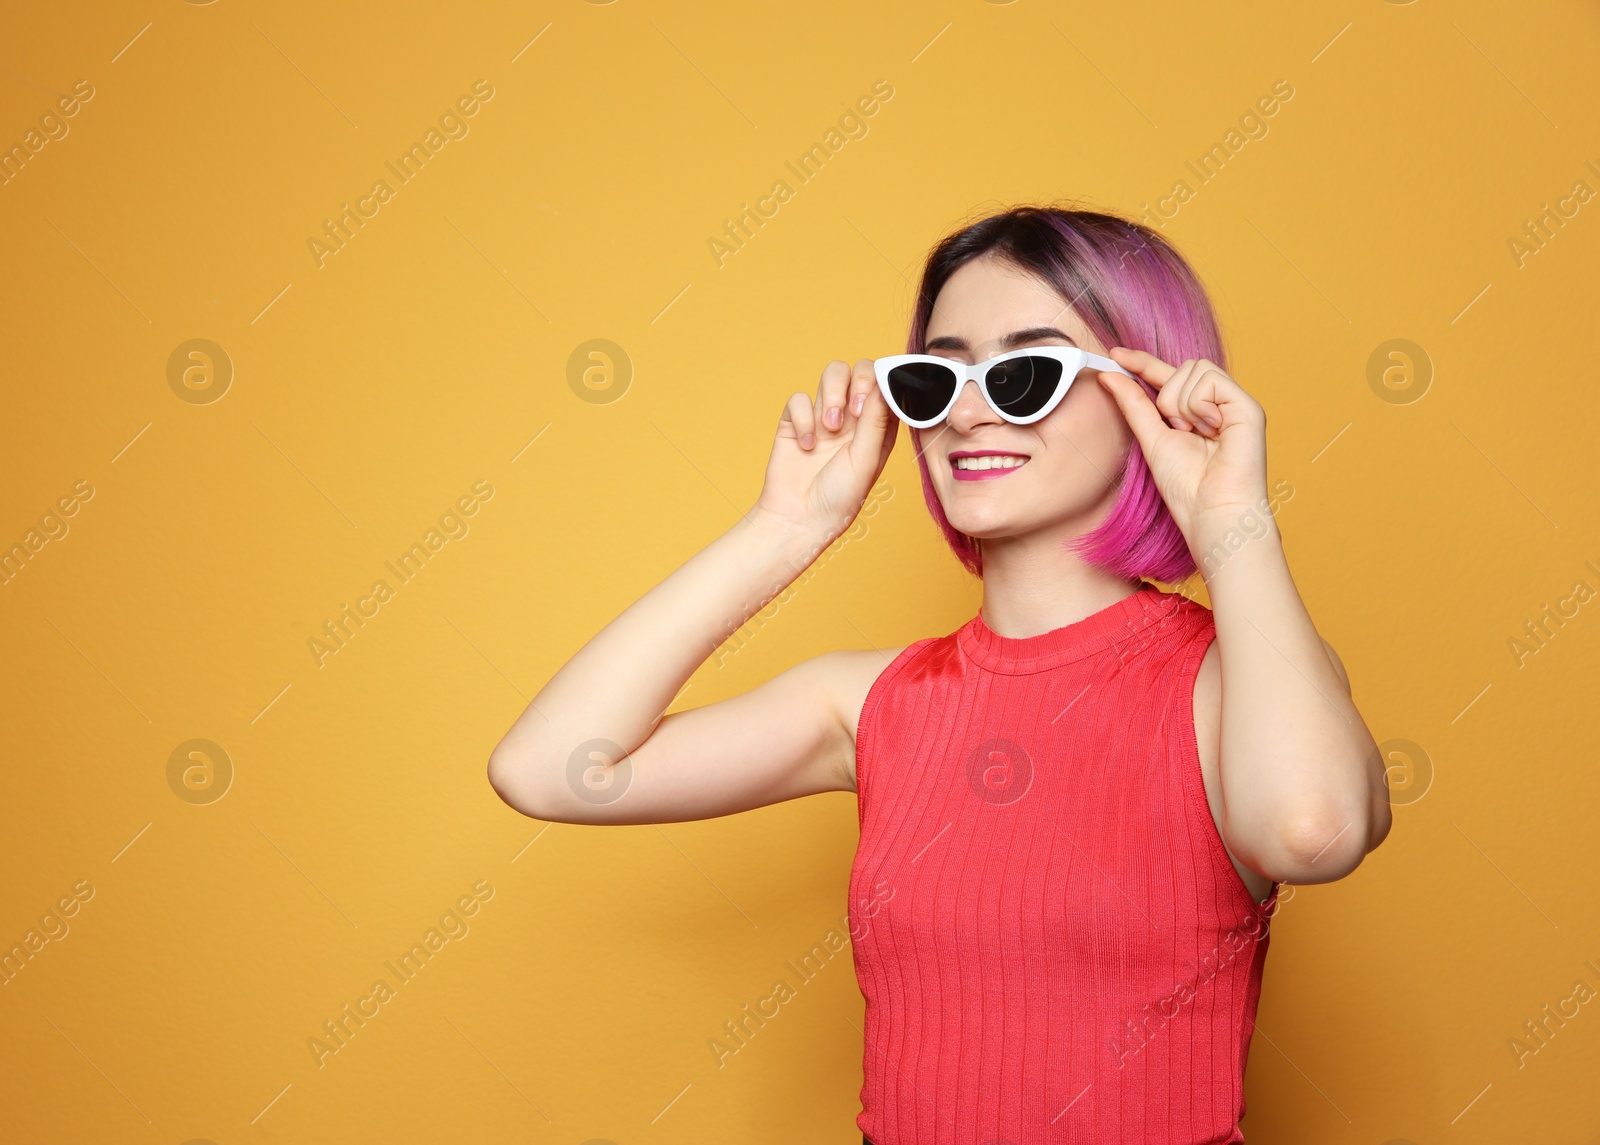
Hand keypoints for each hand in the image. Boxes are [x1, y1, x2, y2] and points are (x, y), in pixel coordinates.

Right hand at [754, 359, 897, 541]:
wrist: (798, 519)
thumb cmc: (839, 498)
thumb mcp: (866, 460)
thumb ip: (876, 421)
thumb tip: (885, 384)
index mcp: (879, 426)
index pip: (887, 385)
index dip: (885, 380)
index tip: (879, 395)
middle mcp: (855, 417)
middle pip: (861, 370)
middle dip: (858, 382)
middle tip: (854, 410)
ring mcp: (825, 415)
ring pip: (833, 374)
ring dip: (833, 394)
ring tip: (830, 426)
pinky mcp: (796, 421)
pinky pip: (798, 398)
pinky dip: (803, 418)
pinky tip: (806, 446)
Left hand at [1095, 348, 1269, 543]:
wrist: (1211, 511)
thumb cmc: (1186, 486)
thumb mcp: (1151, 437)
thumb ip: (1134, 404)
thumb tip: (1109, 374)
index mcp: (1197, 411)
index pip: (1168, 375)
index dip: (1143, 362)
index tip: (1115, 354)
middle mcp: (1218, 404)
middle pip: (1182, 367)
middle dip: (1168, 397)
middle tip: (1178, 430)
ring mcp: (1234, 403)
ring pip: (1194, 369)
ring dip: (1182, 404)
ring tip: (1196, 434)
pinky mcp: (1248, 406)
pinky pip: (1211, 379)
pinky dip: (1200, 404)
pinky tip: (1211, 429)